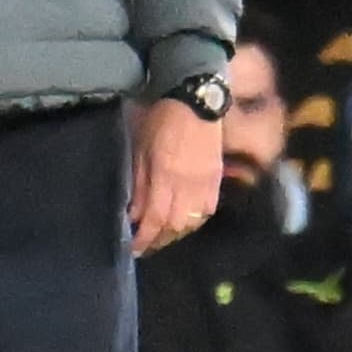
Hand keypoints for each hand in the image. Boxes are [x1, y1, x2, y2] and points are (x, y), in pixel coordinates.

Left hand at [129, 98, 217, 251]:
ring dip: (175, 234)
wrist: (197, 103)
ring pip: (192, 223)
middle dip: (158, 240)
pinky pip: (206, 211)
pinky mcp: (217, 181)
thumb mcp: (141, 150)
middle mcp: (187, 186)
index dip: (144, 238)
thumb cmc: (162, 121)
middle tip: (145, 245)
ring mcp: (205, 185)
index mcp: (165, 177)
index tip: (134, 248)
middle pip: (174, 226)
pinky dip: (194, 222)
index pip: (154, 219)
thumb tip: (133, 214)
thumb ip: (139, 185)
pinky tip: (184, 223)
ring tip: (162, 237)